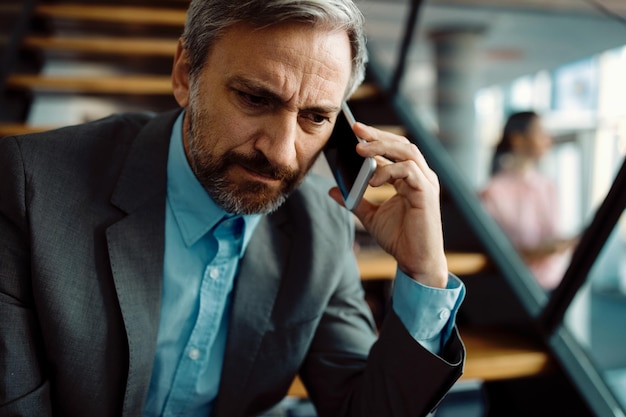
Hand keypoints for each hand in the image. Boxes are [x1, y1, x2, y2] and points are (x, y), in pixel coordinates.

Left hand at [328, 122, 447, 288]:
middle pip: (402, 144)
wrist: (416, 262)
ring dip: (382, 148)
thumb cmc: (399, 239)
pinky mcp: (427, 194)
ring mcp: (426, 183)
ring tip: (359, 150)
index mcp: (410, 178)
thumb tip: (333, 189)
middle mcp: (421, 177)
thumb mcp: (370, 216)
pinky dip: (390, 171)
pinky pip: (409, 171)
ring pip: (407, 152)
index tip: (355, 130)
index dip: (376, 138)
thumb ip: (354, 200)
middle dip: (378, 135)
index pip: (395, 149)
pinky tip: (372, 180)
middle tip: (356, 129)